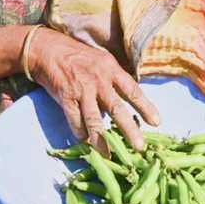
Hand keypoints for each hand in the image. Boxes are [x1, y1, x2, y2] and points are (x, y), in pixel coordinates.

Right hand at [25, 27, 159, 154]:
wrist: (48, 49)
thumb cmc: (78, 56)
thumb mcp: (102, 60)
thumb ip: (113, 79)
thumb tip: (123, 102)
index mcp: (111, 69)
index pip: (133, 91)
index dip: (146, 107)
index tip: (156, 122)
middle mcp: (99, 81)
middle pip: (117, 108)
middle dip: (129, 129)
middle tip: (139, 146)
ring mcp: (81, 90)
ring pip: (95, 119)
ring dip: (102, 139)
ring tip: (109, 154)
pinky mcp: (66, 97)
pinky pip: (75, 120)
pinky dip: (80, 132)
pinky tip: (85, 141)